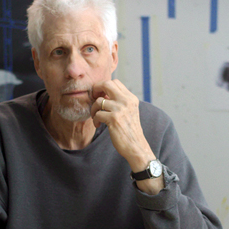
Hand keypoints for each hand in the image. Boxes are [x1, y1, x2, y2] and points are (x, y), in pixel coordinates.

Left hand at [91, 79, 163, 194]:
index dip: (103, 86)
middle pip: (106, 84)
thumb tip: (104, 94)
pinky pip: (97, 114)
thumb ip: (120, 102)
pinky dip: (95, 120)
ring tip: (96, 117)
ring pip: (99, 101)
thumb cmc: (130, 131)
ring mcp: (120, 109)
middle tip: (93, 98)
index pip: (115, 82)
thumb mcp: (129, 112)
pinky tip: (98, 125)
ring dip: (93, 109)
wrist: (136, 146)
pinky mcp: (114, 119)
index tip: (100, 95)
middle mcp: (127, 101)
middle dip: (96, 89)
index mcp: (131, 98)